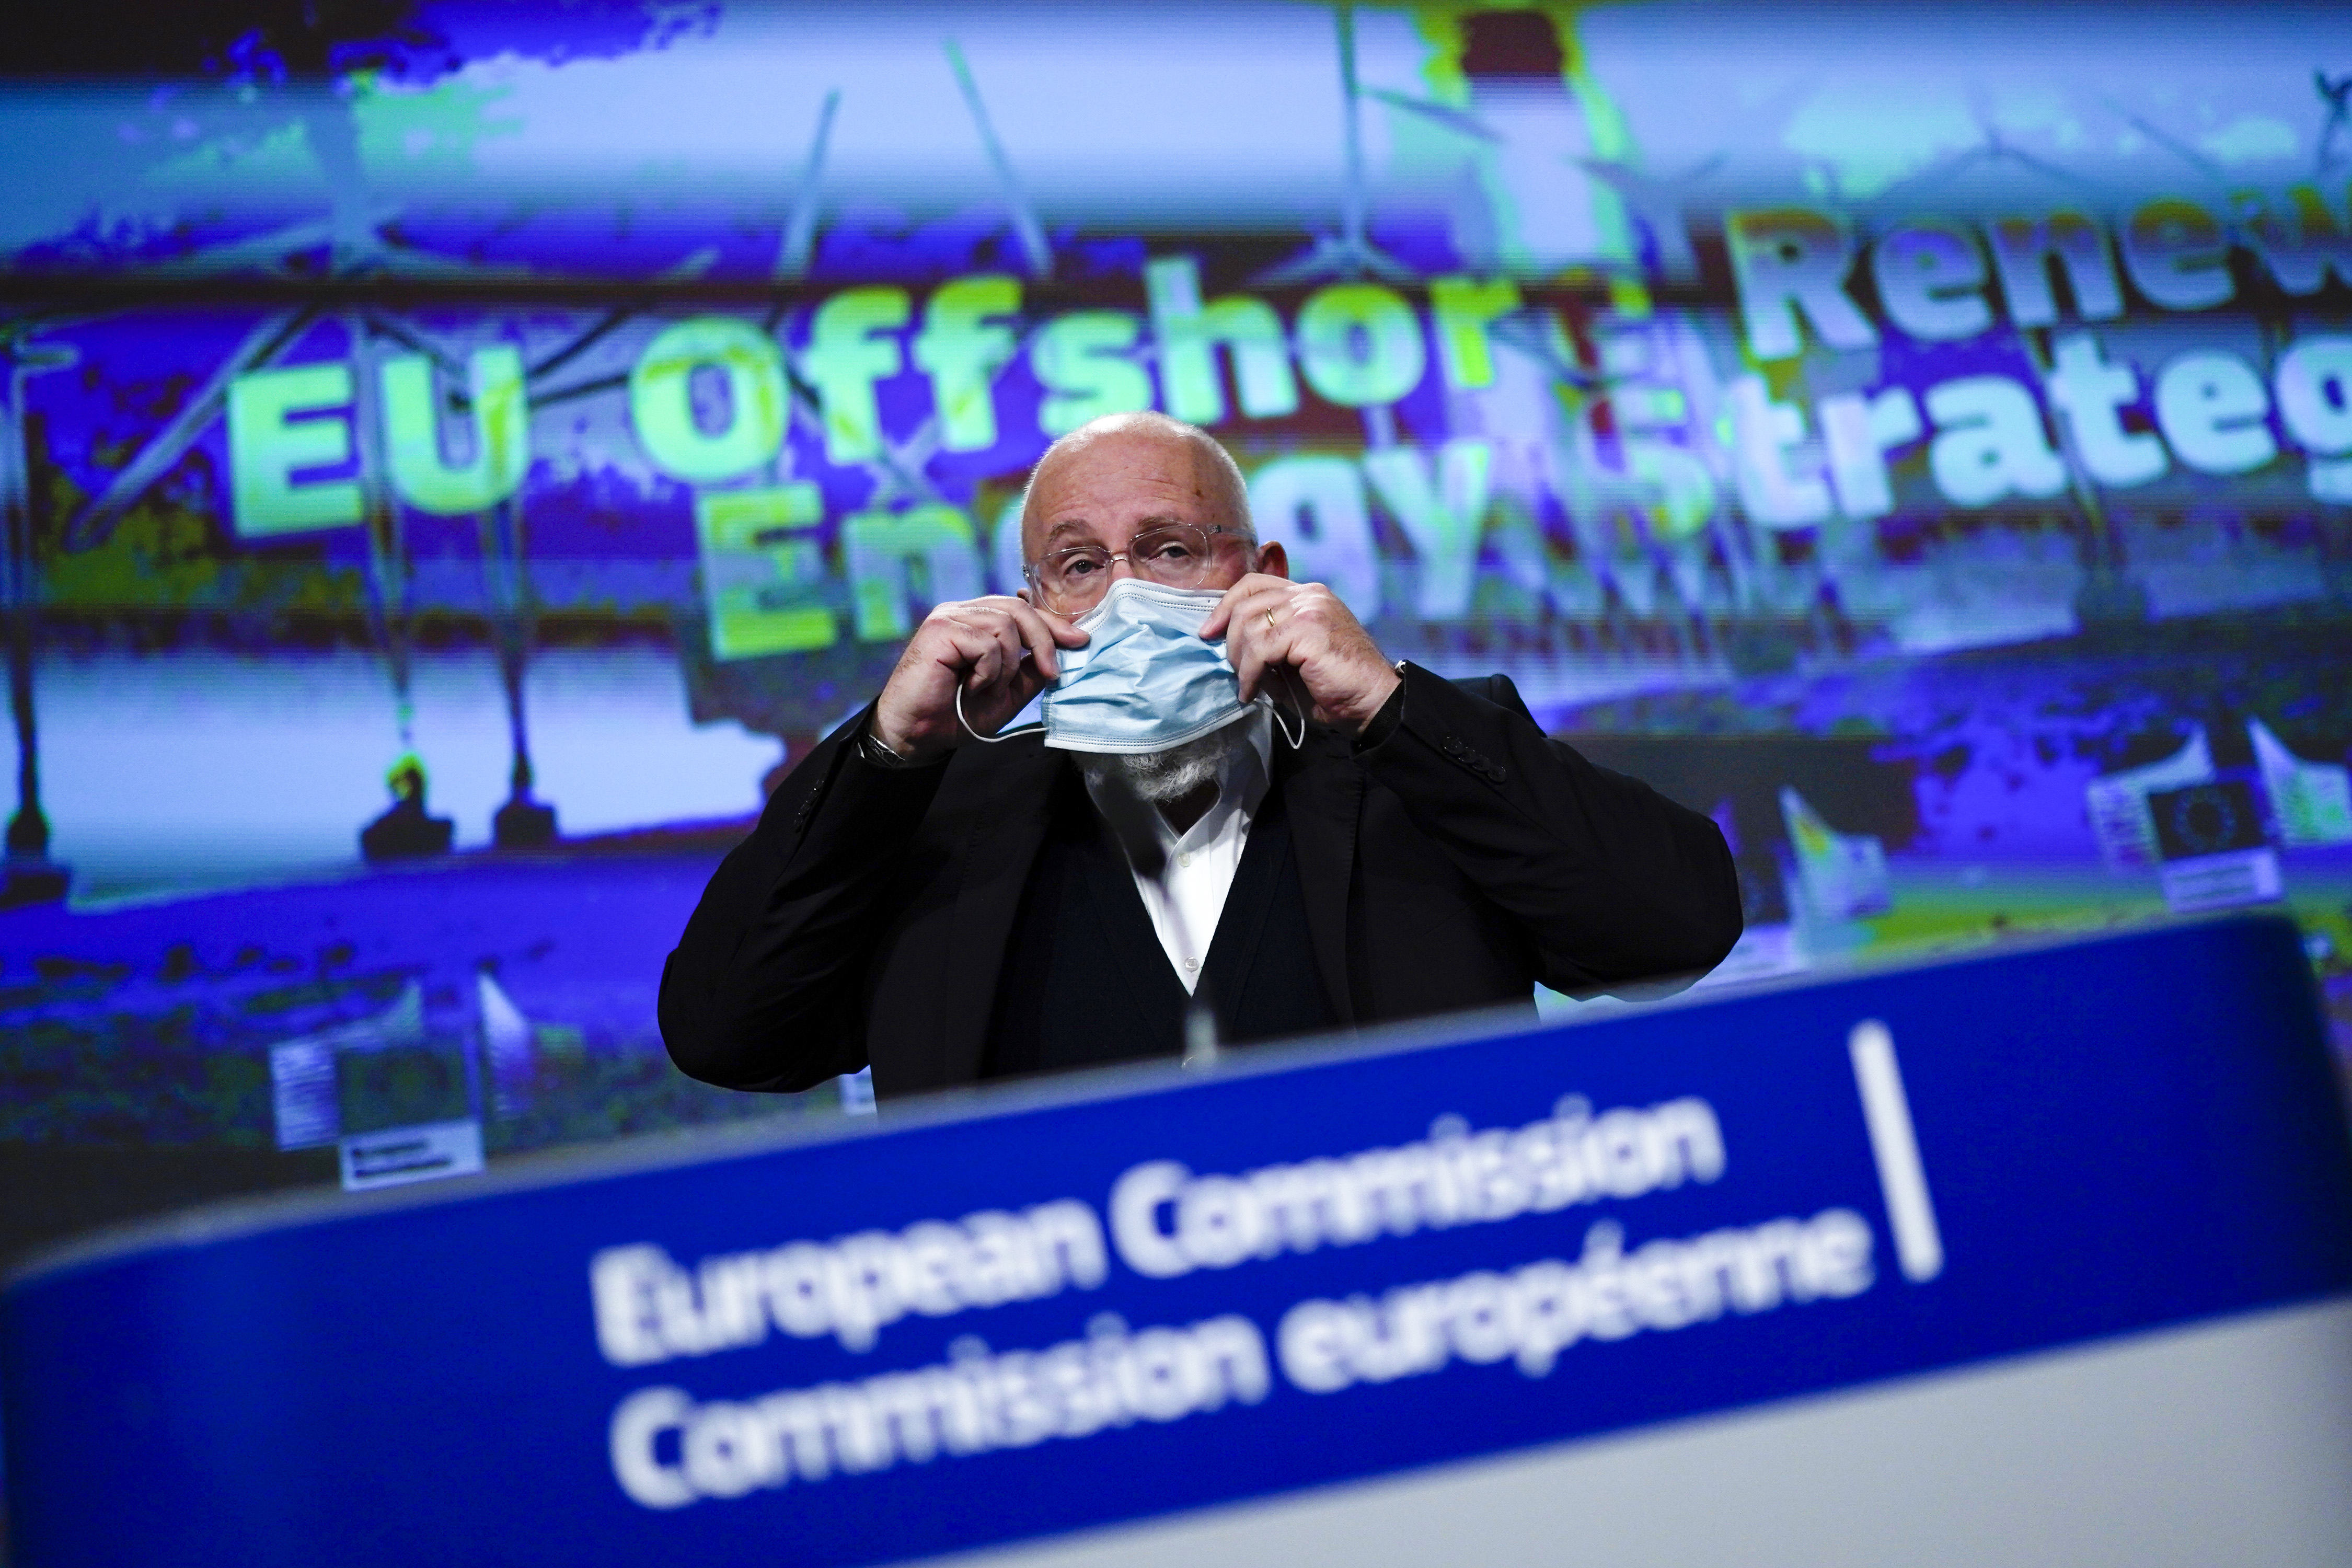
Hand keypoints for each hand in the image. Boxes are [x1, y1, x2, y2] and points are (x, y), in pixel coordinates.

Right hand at [871, 596, 1088, 763]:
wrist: (917, 735)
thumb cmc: (957, 714)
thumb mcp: (1007, 692)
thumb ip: (1031, 669)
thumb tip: (1065, 650)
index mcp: (977, 620)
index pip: (1022, 608)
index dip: (1053, 623)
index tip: (1080, 640)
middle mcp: (962, 612)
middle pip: (1019, 608)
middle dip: (1044, 641)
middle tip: (1051, 673)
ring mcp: (949, 617)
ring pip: (1006, 624)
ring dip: (1008, 666)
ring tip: (988, 689)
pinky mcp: (940, 629)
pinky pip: (987, 643)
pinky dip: (988, 672)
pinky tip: (971, 687)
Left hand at [1199, 574, 1399, 734]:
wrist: (1374, 703)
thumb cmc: (1336, 687)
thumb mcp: (1293, 660)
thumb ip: (1267, 646)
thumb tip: (1232, 651)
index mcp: (1308, 595)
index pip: (1255, 584)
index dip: (1226, 605)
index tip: (1209, 631)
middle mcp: (1309, 595)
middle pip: (1246, 602)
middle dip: (1230, 640)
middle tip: (1234, 670)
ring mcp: (1310, 608)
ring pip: (1250, 626)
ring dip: (1240, 662)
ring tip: (1247, 685)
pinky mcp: (1309, 629)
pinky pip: (1261, 649)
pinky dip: (1250, 674)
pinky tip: (1252, 692)